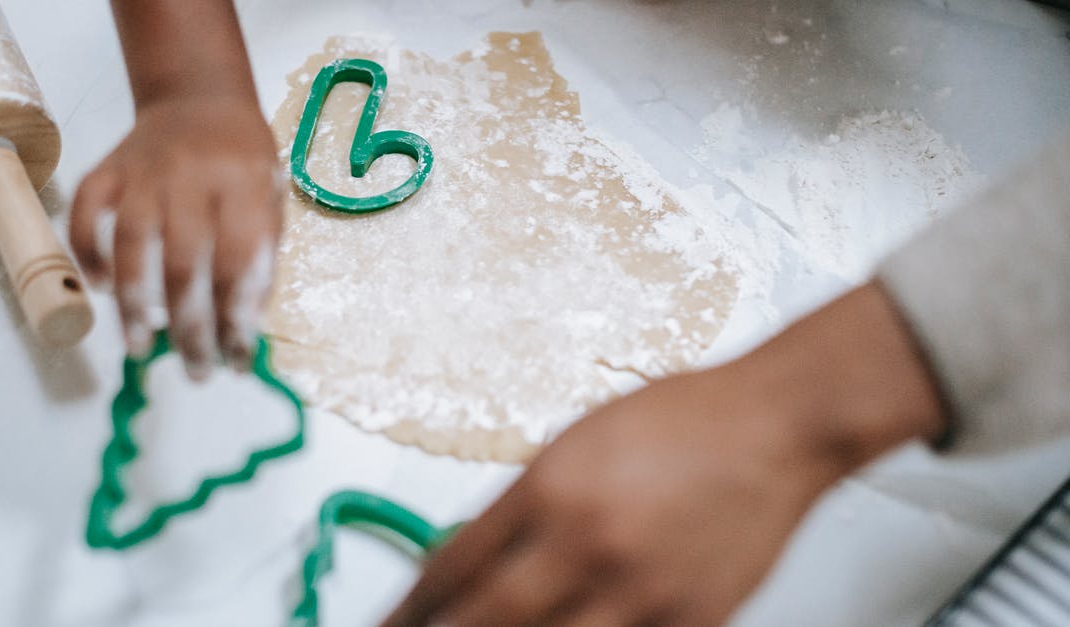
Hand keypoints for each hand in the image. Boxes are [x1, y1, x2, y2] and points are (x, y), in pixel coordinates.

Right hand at [70, 96, 283, 379]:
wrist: (201, 99)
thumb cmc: (243, 162)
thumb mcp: (272, 202)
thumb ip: (261, 259)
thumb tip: (244, 329)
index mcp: (243, 183)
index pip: (238, 264)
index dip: (237, 318)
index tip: (237, 359)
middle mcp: (191, 175)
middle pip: (184, 263)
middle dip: (190, 327)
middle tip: (197, 370)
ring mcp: (143, 170)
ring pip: (131, 243)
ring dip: (135, 304)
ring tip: (140, 348)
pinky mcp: (107, 168)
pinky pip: (86, 212)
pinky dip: (89, 253)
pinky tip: (103, 290)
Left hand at [383, 282, 945, 625]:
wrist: (774, 426)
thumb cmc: (684, 421)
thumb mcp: (576, 442)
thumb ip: (526, 505)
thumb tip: (478, 558)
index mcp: (551, 488)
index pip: (455, 565)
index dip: (414, 606)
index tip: (397, 622)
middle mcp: (588, 542)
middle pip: (488, 619)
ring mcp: (641, 590)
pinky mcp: (691, 620)